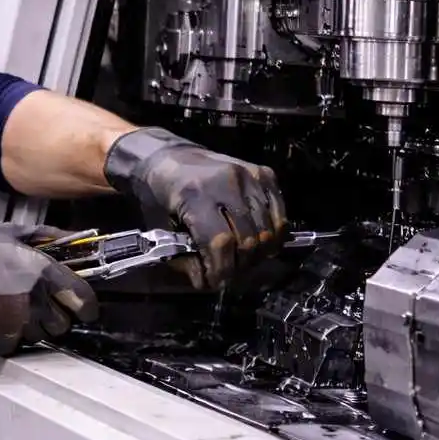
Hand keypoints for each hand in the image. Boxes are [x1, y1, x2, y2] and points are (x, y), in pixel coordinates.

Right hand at [0, 228, 98, 356]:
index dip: (84, 305)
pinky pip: (16, 346)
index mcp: (43, 272)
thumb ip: (46, 237)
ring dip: (30, 327)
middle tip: (33, 303)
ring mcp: (18, 325)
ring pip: (40, 336)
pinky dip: (8, 337)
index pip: (84, 300)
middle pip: (63, 323)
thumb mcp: (10, 234)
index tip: (79, 306)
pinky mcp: (1, 343)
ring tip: (7, 308)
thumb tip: (74, 237)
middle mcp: (35, 301)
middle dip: (53, 316)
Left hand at [104, 127, 286, 289]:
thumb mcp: (159, 224)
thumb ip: (182, 253)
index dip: (222, 269)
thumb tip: (206, 282)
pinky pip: (280, 213)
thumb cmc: (159, 192)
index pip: (220, 241)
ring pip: (268, 229)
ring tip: (242, 262)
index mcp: (195, 193)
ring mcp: (249, 175)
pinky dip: (273, 234)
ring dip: (257, 254)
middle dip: (239, 266)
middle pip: (248, 238)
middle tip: (230, 275)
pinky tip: (258, 244)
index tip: (217, 283)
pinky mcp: (264, 173)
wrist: (167, 156)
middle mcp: (227, 181)